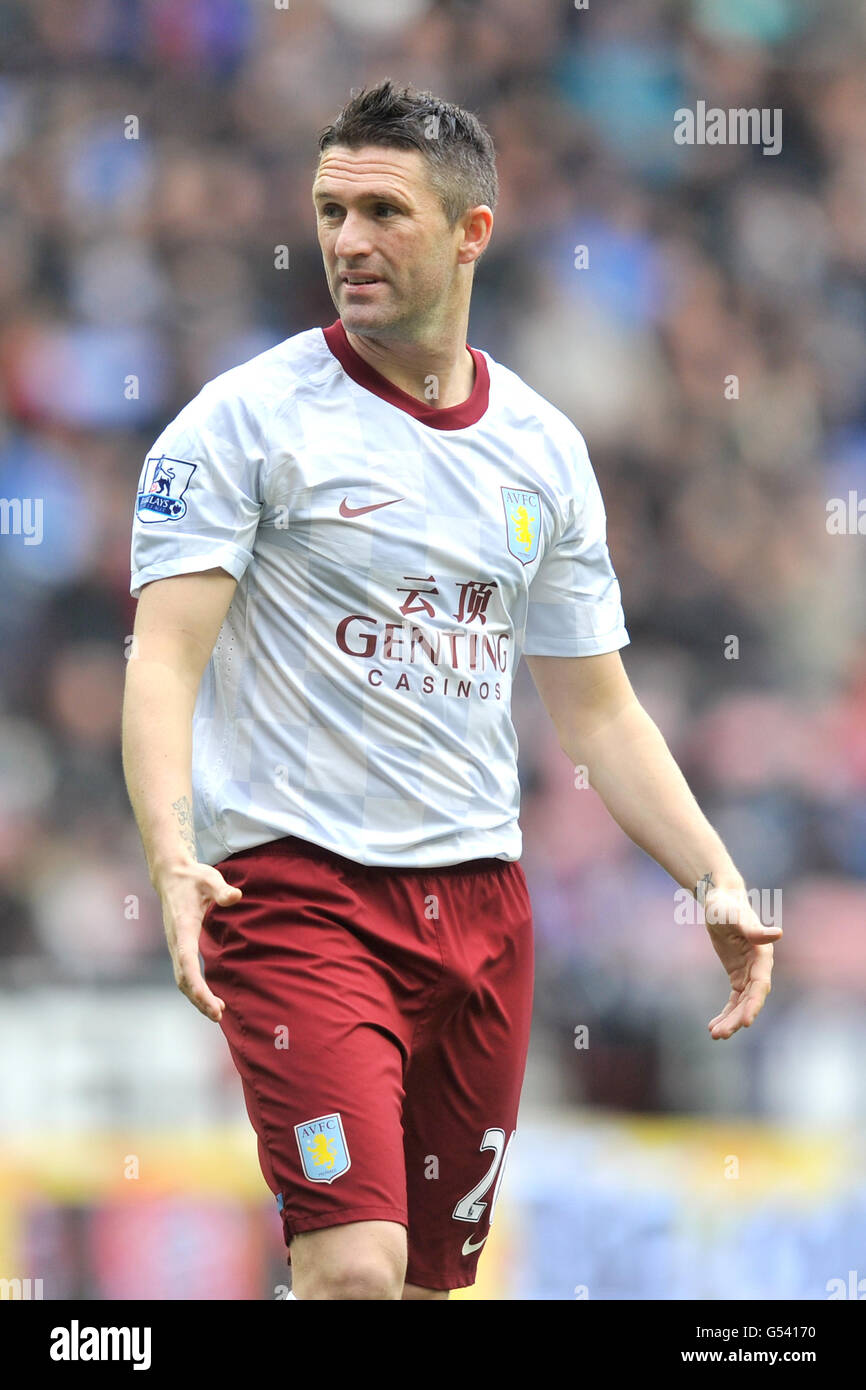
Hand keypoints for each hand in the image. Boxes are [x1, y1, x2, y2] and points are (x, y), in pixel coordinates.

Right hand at [155, 860, 242, 1020]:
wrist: (171, 875)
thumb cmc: (194, 877)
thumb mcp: (210, 879)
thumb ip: (222, 890)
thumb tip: (235, 896)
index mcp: (183, 928)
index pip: (187, 964)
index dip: (197, 986)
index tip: (210, 1002)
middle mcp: (175, 941)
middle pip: (183, 979)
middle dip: (199, 999)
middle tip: (219, 1015)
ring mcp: (175, 945)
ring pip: (181, 979)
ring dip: (196, 997)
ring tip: (218, 1012)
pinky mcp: (178, 946)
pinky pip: (183, 973)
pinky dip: (194, 988)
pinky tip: (208, 996)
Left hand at [702, 885, 780, 1039]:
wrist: (719, 901)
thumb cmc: (727, 905)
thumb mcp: (735, 916)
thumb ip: (753, 928)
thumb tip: (778, 934)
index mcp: (762, 956)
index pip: (760, 986)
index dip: (754, 1004)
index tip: (746, 1022)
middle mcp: (759, 968)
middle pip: (751, 1000)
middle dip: (737, 1018)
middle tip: (720, 1035)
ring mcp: (748, 973)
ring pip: (742, 1004)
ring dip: (730, 1020)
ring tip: (715, 1035)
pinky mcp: (738, 975)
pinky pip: (734, 1000)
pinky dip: (726, 1013)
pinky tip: (713, 1026)